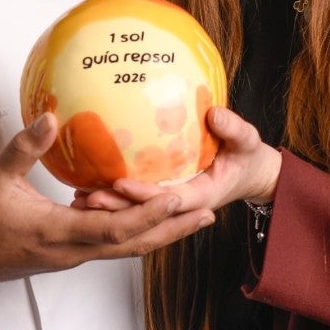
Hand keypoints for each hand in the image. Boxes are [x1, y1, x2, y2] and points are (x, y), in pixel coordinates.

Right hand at [0, 112, 214, 306]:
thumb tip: (50, 115)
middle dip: (173, 230)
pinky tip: (145, 211)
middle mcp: (71, 251)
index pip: (115, 229)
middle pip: (134, 245)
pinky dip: (134, 229)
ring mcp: (70, 255)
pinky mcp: (65, 252)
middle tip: (208, 213)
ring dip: (159, 232)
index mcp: (58, 234)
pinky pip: (109, 241)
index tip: (180, 199)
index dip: (150, 216)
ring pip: (125, 247)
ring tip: (190, 214)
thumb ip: (24, 146)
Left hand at [78, 108, 281, 215]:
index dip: (144, 195)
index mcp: (202, 196)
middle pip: (145, 214)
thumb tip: (215, 114)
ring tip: (78, 197)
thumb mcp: (248, 140)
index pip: (168, 201)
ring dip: (110, 208)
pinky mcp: (163, 199)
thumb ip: (234, 129)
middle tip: (86, 196)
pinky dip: (115, 199)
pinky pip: (136, 204)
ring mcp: (170, 206)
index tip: (120, 183)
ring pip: (136, 214)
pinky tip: (88, 188)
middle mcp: (182, 205)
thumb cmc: (247, 157)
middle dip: (116, 209)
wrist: (251, 173)